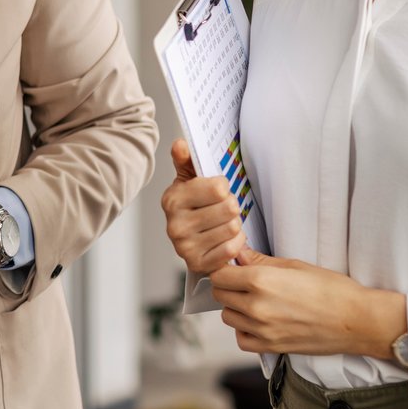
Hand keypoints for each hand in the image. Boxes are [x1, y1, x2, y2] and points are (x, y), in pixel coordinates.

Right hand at [159, 139, 246, 275]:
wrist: (190, 239)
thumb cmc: (194, 206)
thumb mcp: (189, 180)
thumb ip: (186, 160)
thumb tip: (180, 144)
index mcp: (172, 199)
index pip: (218, 188)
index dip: (224, 188)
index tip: (217, 192)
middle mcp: (174, 225)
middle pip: (229, 208)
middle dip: (231, 208)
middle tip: (222, 210)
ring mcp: (184, 247)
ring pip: (233, 228)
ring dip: (234, 226)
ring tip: (222, 225)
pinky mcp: (197, 264)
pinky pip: (232, 249)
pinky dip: (235, 244)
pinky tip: (224, 240)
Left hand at [210, 249, 406, 357]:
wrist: (356, 320)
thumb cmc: (332, 289)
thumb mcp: (295, 265)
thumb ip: (261, 261)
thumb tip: (238, 255)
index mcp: (261, 281)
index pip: (219, 275)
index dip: (224, 269)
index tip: (233, 267)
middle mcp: (256, 307)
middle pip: (220, 295)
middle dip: (229, 286)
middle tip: (245, 282)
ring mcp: (262, 330)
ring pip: (228, 317)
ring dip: (236, 308)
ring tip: (256, 301)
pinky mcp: (271, 347)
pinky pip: (241, 339)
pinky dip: (244, 330)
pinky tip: (258, 321)